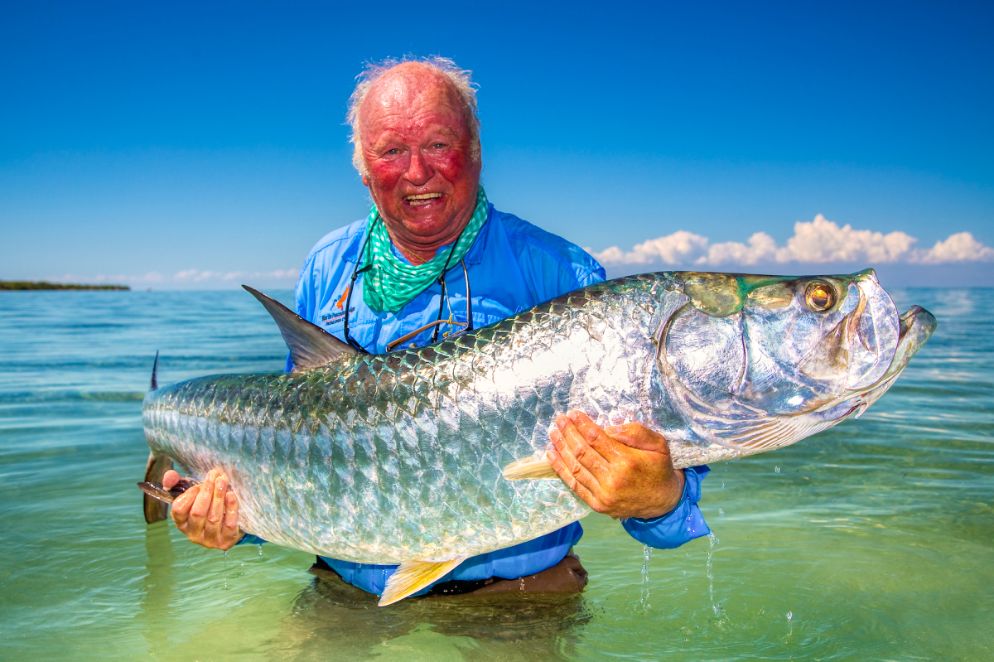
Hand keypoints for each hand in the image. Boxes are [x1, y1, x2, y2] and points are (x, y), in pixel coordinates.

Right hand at [165, 468, 241, 549]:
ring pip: (213, 518)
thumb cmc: (207, 506)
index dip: (189, 495)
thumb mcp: (192, 495)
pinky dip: (230, 508)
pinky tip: (231, 494)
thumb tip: (169, 476)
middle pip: (197, 513)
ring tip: (223, 481)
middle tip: (214, 475)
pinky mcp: (226, 540)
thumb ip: (178, 483)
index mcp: (182, 522)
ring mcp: (210, 539)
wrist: (229, 526)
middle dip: (206, 492)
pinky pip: (229, 524)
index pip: (179, 510)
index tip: (198, 485)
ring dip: (218, 497)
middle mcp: (193, 533)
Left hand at [548, 410, 684, 519]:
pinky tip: (552, 455)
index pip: (596, 438)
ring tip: (553, 433)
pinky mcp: (598, 505)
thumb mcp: (658, 444)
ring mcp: (603, 494)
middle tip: (559, 419)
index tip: (573, 414)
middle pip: (582, 451)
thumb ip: (635, 432)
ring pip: (575, 467)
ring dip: (561, 448)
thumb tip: (608, 429)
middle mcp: (613, 479)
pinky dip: (561, 469)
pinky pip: (575, 485)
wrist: (664, 502)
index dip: (582, 424)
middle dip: (568, 432)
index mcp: (627, 461)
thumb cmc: (659, 468)